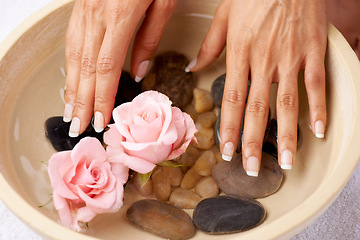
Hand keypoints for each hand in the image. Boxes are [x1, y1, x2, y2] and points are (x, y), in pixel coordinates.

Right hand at [64, 0, 175, 136]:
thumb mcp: (164, 2)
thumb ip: (150, 39)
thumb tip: (139, 72)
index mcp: (120, 15)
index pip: (107, 68)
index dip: (102, 97)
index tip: (101, 119)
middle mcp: (97, 14)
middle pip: (86, 67)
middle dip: (82, 101)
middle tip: (79, 127)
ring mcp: (85, 9)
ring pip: (73, 56)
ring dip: (71, 87)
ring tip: (71, 111)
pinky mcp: (81, 6)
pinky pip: (71, 40)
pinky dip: (69, 65)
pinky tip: (70, 79)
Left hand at [187, 0, 326, 175]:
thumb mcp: (223, 16)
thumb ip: (208, 46)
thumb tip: (193, 67)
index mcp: (239, 53)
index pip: (231, 99)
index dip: (227, 128)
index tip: (225, 151)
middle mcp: (262, 61)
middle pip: (256, 109)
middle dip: (251, 142)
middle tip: (251, 168)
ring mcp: (289, 57)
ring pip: (287, 104)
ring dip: (285, 136)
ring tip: (285, 161)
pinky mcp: (312, 51)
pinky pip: (315, 85)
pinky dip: (317, 109)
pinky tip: (317, 131)